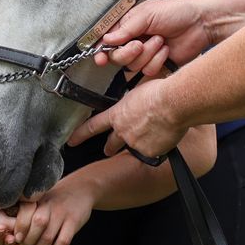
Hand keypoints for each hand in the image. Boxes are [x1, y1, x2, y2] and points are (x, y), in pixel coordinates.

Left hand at [9, 179, 94, 244]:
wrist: (81, 189)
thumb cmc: (54, 199)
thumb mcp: (40, 198)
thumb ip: (27, 211)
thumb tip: (9, 233)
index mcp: (39, 199)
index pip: (26, 211)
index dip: (20, 226)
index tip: (14, 238)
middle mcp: (50, 205)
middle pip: (38, 224)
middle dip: (27, 241)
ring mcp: (63, 214)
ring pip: (48, 237)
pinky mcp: (74, 223)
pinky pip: (62, 242)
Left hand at [68, 77, 187, 161]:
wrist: (173, 104)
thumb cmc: (158, 93)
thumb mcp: (138, 93)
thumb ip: (132, 105)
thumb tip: (135, 108)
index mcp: (117, 115)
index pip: (93, 126)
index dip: (80, 134)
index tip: (71, 141)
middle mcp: (123, 131)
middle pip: (111, 143)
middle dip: (109, 147)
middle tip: (108, 150)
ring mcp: (135, 143)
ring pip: (136, 146)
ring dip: (141, 142)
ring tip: (153, 133)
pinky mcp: (150, 152)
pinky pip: (153, 151)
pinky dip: (158, 145)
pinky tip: (165, 134)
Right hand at [94, 0, 212, 79]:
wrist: (200, 23)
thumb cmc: (176, 12)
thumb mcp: (147, 15)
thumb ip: (126, 28)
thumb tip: (107, 39)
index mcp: (128, 26)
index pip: (107, 41)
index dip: (101, 50)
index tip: (99, 57)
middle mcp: (133, 41)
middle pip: (116, 57)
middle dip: (127, 52)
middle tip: (139, 43)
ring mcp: (145, 54)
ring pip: (132, 66)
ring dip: (147, 53)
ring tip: (160, 40)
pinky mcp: (157, 65)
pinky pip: (148, 71)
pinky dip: (158, 60)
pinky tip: (166, 50)